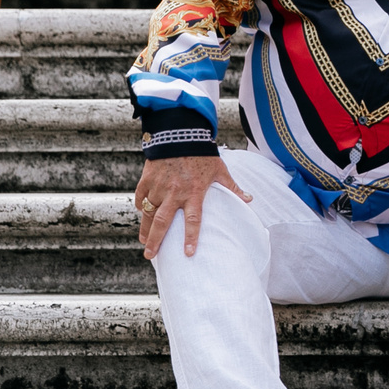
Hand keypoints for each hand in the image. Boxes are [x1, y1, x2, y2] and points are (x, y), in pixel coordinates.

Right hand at [136, 152, 251, 259]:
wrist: (180, 133)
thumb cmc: (202, 153)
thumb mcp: (220, 170)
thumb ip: (232, 187)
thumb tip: (249, 199)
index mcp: (194, 192)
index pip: (193, 220)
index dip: (190, 238)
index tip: (188, 253)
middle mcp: (174, 192)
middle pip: (163, 222)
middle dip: (156, 241)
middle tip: (150, 256)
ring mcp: (159, 186)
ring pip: (149, 212)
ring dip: (145, 228)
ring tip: (144, 241)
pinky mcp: (147, 178)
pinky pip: (140, 196)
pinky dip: (140, 206)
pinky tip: (141, 214)